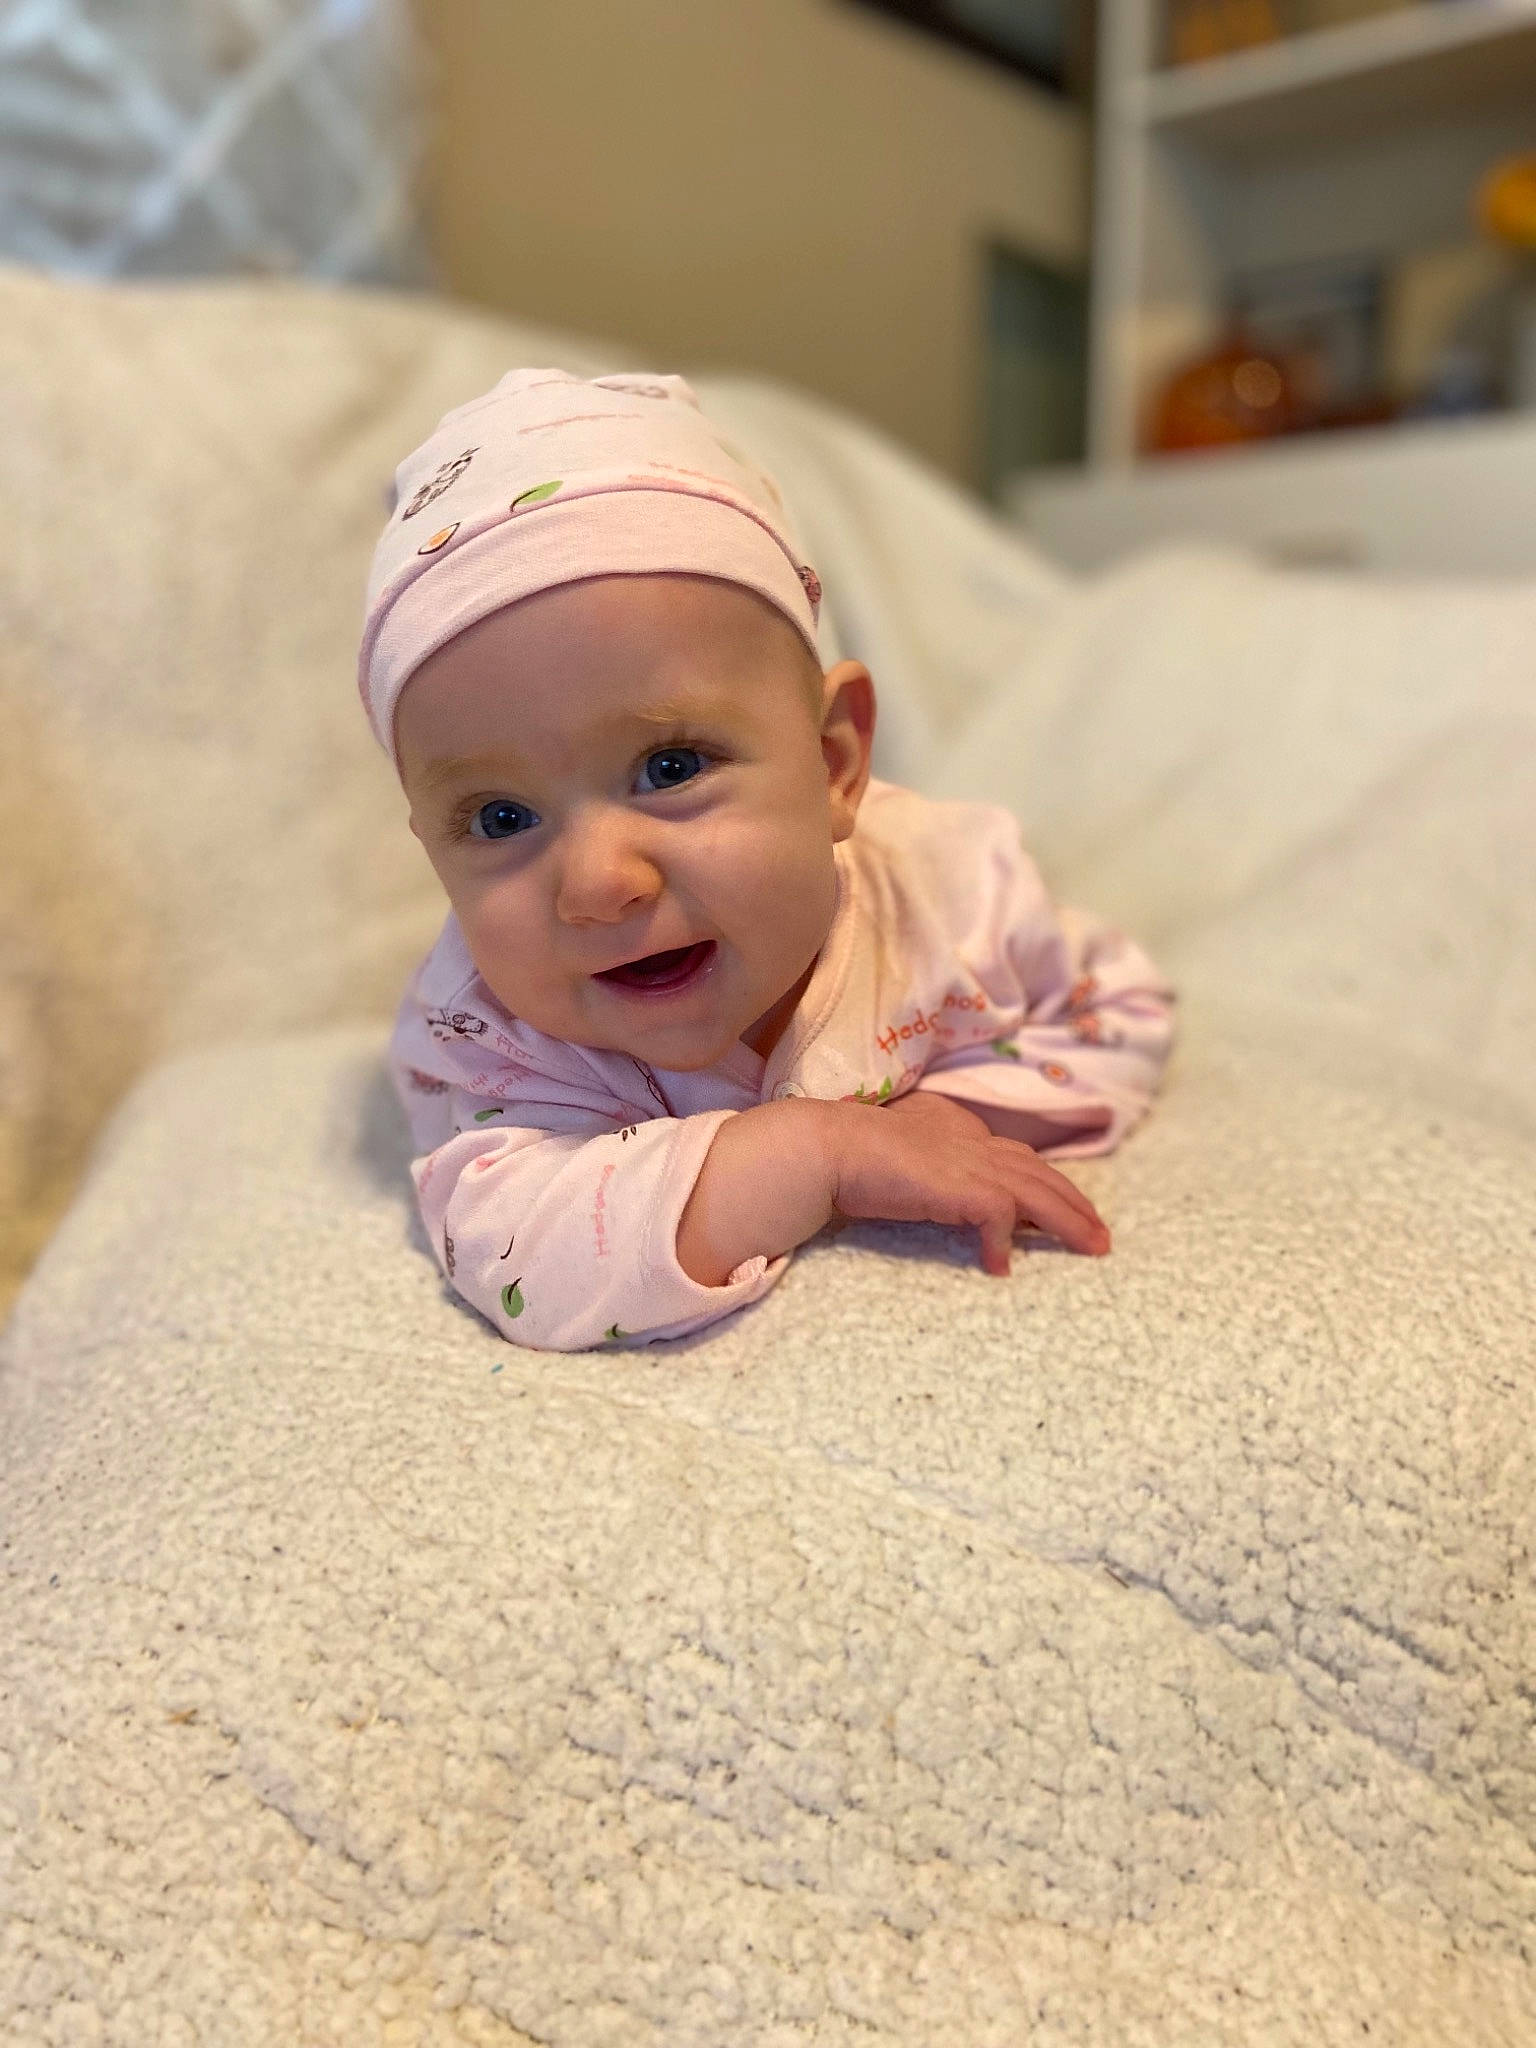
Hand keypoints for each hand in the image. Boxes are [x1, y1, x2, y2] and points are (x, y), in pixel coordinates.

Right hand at [824, 1093, 1110, 1274]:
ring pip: (1036, 1193)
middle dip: (1075, 1204)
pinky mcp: (961, 1187)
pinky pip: (999, 1218)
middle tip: (1100, 1234)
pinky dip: (1003, 1245)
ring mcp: (971, 1163)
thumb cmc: (852, 1156)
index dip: (1047, 1182)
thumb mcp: (904, 1158)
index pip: (1017, 1157)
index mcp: (960, 1133)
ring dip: (1068, 1223)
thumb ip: (931, 1168)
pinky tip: (1002, 1269)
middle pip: (1040, 1174)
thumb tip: (943, 1193)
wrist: (832, 1148)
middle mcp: (973, 1143)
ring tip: (1091, 1248)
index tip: (1068, 1205)